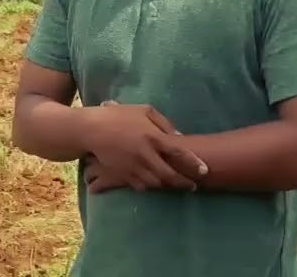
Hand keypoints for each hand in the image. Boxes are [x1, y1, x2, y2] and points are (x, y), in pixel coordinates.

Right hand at [82, 101, 207, 191]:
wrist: (91, 130)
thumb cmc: (119, 116)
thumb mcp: (144, 110)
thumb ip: (164, 123)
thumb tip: (180, 138)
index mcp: (153, 136)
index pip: (179, 153)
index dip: (194, 164)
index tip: (205, 171)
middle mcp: (145, 154)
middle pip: (170, 175)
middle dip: (184, 183)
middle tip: (194, 186)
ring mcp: (133, 167)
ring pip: (156, 183)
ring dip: (168, 186)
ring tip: (177, 186)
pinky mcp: (123, 174)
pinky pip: (141, 186)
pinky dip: (151, 186)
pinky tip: (156, 184)